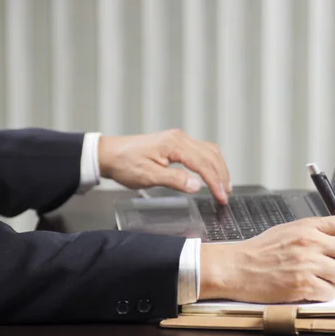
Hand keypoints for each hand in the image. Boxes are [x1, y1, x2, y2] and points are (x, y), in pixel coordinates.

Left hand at [98, 129, 231, 203]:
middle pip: (211, 155)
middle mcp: (179, 138)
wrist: (108, 154)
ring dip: (219, 168)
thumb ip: (175, 180)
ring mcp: (178, 139)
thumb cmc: (124, 164)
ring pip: (209, 151)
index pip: (203, 164)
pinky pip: (201, 150)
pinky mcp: (176, 143)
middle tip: (226, 195)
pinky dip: (211, 162)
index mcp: (174, 145)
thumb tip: (197, 186)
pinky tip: (213, 173)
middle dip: (222, 175)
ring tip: (225, 186)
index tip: (221, 197)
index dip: (215, 182)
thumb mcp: (148, 177)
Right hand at [200, 216, 334, 302]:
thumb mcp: (289, 230)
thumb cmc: (259, 251)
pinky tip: (312, 289)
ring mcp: (307, 264)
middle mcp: (311, 243)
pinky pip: (329, 292)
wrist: (236, 267)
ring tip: (324, 279)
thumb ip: (316, 232)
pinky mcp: (302, 285)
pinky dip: (325, 294)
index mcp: (309, 227)